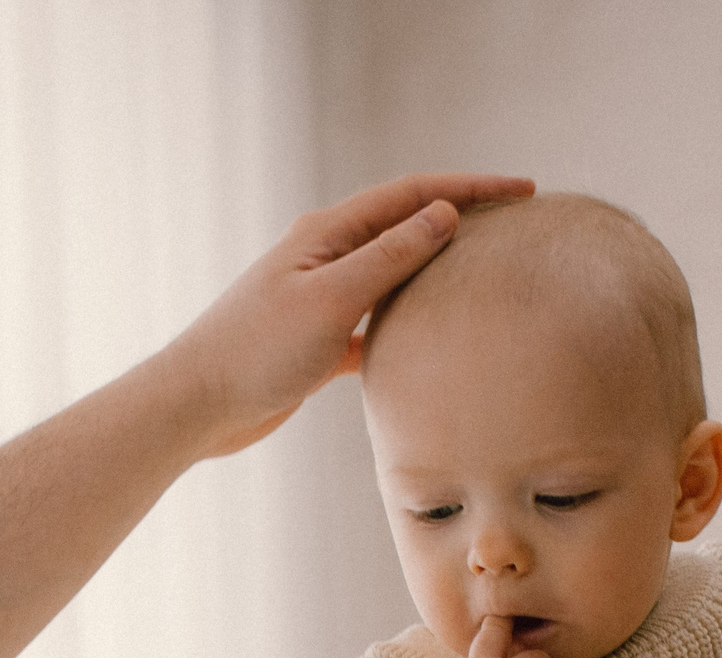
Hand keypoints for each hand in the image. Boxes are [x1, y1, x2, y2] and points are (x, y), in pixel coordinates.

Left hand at [153, 173, 534, 458]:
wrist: (196, 406)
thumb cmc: (255, 351)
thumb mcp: (331, 298)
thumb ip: (389, 257)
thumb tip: (445, 215)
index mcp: (327, 233)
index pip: (413, 194)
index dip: (471, 187)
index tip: (525, 191)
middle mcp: (325, 257)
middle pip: (407, 227)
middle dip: (461, 221)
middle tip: (518, 227)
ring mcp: (322, 299)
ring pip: (394, 276)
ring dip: (438, 271)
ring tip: (488, 275)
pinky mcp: (319, 342)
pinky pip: (377, 322)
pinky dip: (409, 322)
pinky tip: (439, 338)